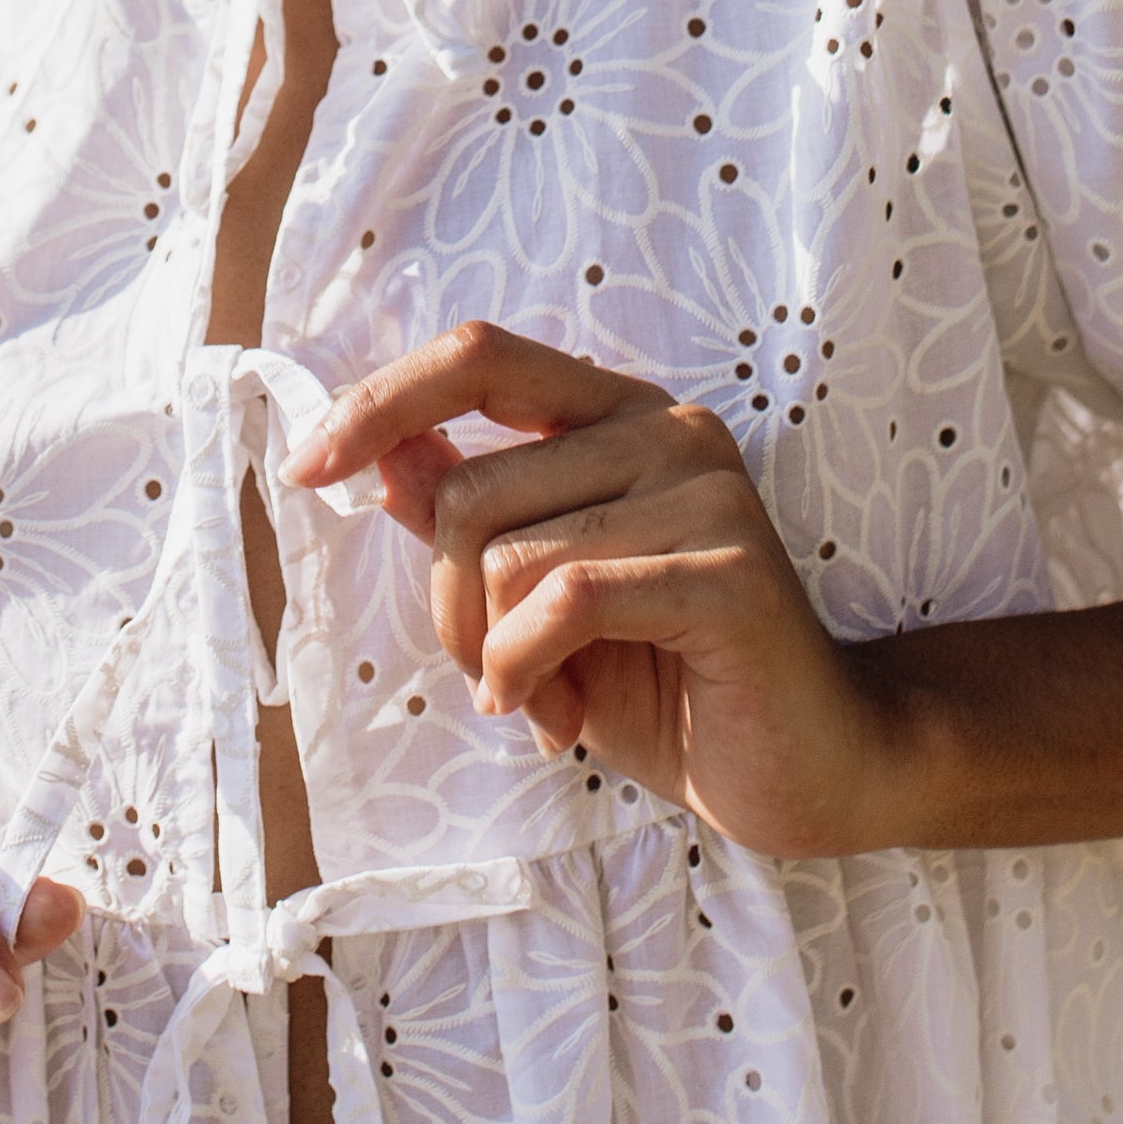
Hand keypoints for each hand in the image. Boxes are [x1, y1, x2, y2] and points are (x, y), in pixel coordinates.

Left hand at [292, 322, 890, 858]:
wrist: (815, 768)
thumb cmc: (673, 685)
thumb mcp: (540, 602)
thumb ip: (472, 518)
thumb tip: (382, 455)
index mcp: (620, 416)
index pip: (479, 356)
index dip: (380, 403)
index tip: (307, 469)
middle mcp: (668, 429)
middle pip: (469, 490)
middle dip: (447, 607)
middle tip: (492, 676)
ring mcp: (706, 493)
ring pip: (507, 555)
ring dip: (493, 656)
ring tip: (542, 699)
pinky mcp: (727, 571)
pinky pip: (565, 601)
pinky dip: (528, 671)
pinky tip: (557, 721)